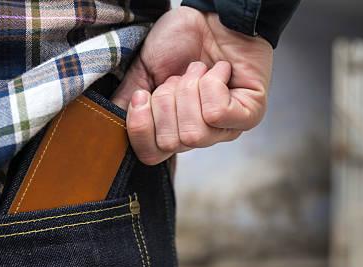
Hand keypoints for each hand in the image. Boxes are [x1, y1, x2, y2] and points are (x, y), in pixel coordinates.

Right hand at [112, 6, 272, 164]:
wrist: (211, 15)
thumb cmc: (180, 43)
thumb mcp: (142, 72)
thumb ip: (126, 102)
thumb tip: (113, 124)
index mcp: (172, 130)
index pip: (151, 156)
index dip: (141, 127)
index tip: (142, 95)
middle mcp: (199, 136)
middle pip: (172, 142)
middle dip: (167, 101)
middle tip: (177, 77)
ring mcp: (226, 129)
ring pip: (194, 132)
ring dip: (189, 91)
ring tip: (198, 71)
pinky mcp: (250, 114)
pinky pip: (217, 114)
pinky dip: (211, 84)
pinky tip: (219, 71)